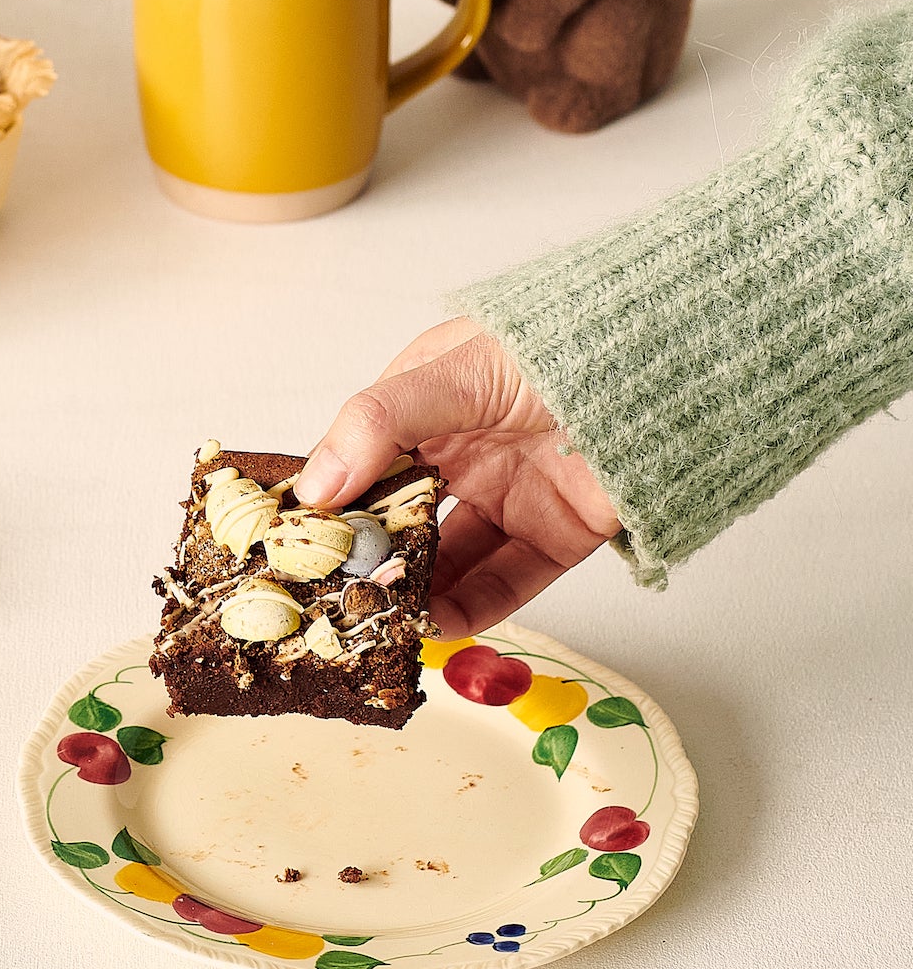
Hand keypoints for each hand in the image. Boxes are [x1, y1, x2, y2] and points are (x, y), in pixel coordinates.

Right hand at [297, 319, 621, 634]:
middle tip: (333, 594)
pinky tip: (441, 623)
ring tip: (385, 618)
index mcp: (426, 400)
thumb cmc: (560, 346)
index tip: (298, 541)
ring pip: (449, 557)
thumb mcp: (454, 374)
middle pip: (401, 515)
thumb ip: (379, 424)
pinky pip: (507, 581)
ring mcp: (508, 494)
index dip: (329, 498)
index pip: (361, 457)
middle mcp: (462, 450)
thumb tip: (315, 488)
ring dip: (418, 589)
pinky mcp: (554, 535)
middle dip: (369, 554)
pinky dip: (474, 607)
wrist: (670, 372)